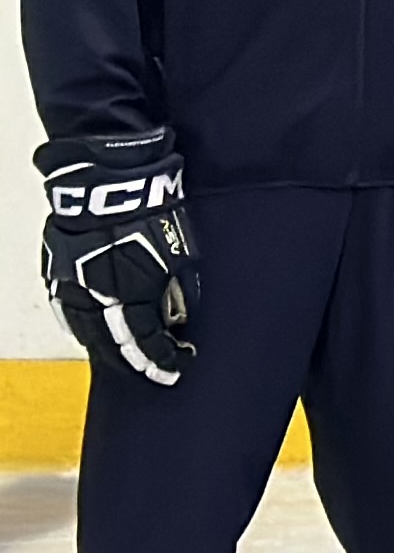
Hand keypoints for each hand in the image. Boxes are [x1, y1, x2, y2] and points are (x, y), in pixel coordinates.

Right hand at [38, 129, 195, 387]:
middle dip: (134, 361)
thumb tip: (178, 315)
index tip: (178, 366)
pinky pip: (67, 311)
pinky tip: (93, 332)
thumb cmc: (150, 213)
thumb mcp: (179, 257)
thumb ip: (176, 291)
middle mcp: (95, 298)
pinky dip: (83, 326)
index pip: (146, 343)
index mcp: (129, 296)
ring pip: (85, 331)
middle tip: (153, 369)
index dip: (163, 359)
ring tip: (125, 357)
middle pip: (113, 344)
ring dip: (107, 348)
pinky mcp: (56, 273)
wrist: (108, 183)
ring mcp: (70, 286)